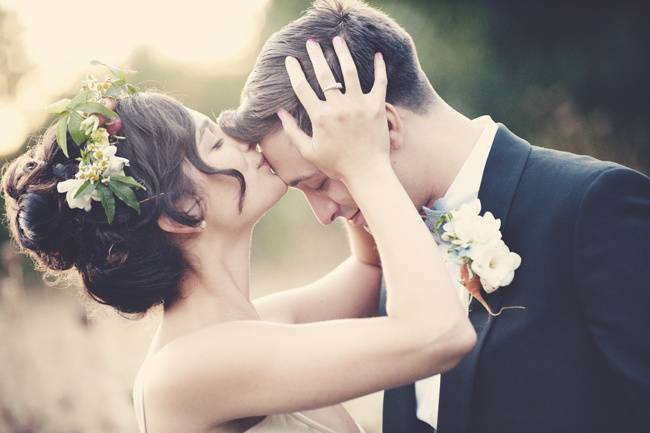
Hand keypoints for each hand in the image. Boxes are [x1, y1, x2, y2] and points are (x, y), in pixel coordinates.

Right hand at [278, 36, 389, 184]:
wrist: (367, 173)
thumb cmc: (336, 165)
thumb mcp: (309, 151)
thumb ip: (292, 131)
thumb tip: (279, 113)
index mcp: (320, 117)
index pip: (302, 88)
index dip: (294, 72)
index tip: (290, 59)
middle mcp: (338, 107)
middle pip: (324, 74)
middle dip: (316, 55)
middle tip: (311, 42)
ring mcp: (359, 105)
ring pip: (349, 71)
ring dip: (342, 52)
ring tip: (337, 39)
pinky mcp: (376, 106)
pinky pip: (379, 81)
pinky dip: (379, 67)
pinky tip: (377, 54)